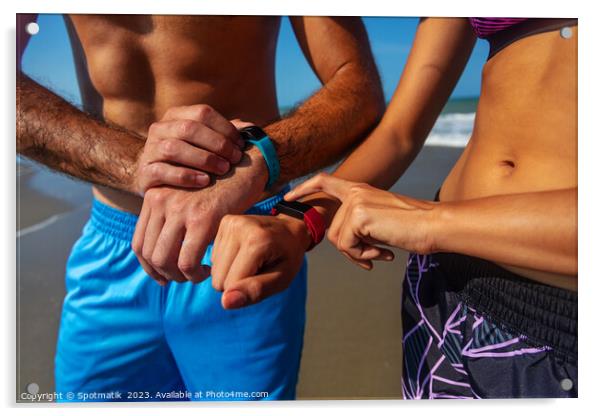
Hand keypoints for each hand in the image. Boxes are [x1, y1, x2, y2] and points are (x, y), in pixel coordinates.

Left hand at [132, 148, 268, 283]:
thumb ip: (173, 216)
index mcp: (155, 195)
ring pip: (164, 259)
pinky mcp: (202, 218)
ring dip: (179, 276)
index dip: (149, 266)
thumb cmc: (221, 184)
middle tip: (184, 279)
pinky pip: (187, 260)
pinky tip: (208, 270)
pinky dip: (194, 273)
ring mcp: (180, 209)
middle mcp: (161, 200)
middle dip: (164, 274)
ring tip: (197, 275)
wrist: (247, 165)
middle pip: (149, 253)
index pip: (139, 242)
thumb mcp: (189, 196)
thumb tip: (165, 252)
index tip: (164, 277)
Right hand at [133, 104, 246, 194]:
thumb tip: (250, 127)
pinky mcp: (145, 173)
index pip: (202, 113)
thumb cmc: (190, 159)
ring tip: (223, 170)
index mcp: (176, 116)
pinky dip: (186, 176)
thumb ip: (225, 133)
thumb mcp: (205, 142)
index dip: (225, 128)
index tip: (241, 145)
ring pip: (174, 148)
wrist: (155, 178)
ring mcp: (150, 150)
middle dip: (217, 143)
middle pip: (189, 128)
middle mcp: (160, 129)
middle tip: (235, 159)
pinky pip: (163, 171)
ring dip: (203, 159)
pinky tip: (204, 181)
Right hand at [211, 214, 310, 308]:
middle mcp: (239, 228)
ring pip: (214, 270)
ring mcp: (230, 223)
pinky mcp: (224, 222)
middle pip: (218, 279)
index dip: (245, 289)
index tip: (263, 276)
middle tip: (257, 268)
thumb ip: (256, 291)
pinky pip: (214, 258)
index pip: (230, 285)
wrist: (290, 228)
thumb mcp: (282, 279)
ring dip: (231, 271)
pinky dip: (227, 261)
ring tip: (251, 260)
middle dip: (236, 282)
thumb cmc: (288, 257)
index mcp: (256, 242)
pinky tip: (243, 253)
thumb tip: (226, 302)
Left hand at [285, 173, 437, 268]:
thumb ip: (360, 223)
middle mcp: (355, 192)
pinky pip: (347, 246)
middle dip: (350, 249)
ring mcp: (356, 203)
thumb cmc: (412, 226)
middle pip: (332, 229)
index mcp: (360, 189)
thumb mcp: (380, 219)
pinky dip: (363, 256)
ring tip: (381, 253)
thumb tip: (342, 240)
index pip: (324, 181)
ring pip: (338, 240)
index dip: (304, 188)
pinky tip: (384, 253)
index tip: (288, 198)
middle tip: (372, 257)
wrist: (433, 225)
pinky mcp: (359, 216)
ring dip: (358, 254)